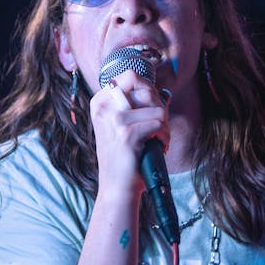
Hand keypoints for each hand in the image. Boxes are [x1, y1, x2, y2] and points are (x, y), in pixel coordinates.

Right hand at [90, 68, 169, 194]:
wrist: (116, 187)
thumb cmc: (122, 156)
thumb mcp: (119, 125)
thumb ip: (132, 105)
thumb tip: (158, 90)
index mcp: (100, 102)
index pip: (131, 76)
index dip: (149, 90)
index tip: (151, 109)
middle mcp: (104, 107)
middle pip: (147, 90)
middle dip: (160, 109)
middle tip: (158, 128)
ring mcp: (114, 120)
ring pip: (158, 109)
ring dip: (165, 126)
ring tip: (158, 140)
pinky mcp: (127, 133)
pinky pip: (160, 124)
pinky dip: (165, 136)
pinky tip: (159, 146)